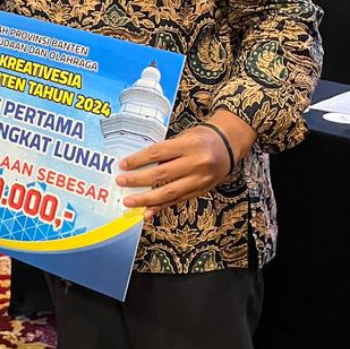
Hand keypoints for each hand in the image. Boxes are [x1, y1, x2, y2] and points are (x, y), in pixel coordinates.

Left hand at [116, 116, 249, 214]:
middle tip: (121, 182)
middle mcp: (195, 163)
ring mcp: (199, 180)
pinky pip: (178, 200)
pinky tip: (147, 212)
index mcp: (188, 145)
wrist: (228, 145)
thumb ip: (166, 150)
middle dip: (138, 180)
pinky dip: (161, 207)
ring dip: (147, 199)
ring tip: (129, 202)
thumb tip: (140, 164)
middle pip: (162, 174)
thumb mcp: (183, 136)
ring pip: (169, 192)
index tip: (123, 165)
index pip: (158, 152)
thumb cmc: (200, 138)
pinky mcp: (201, 191)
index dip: (138, 160)